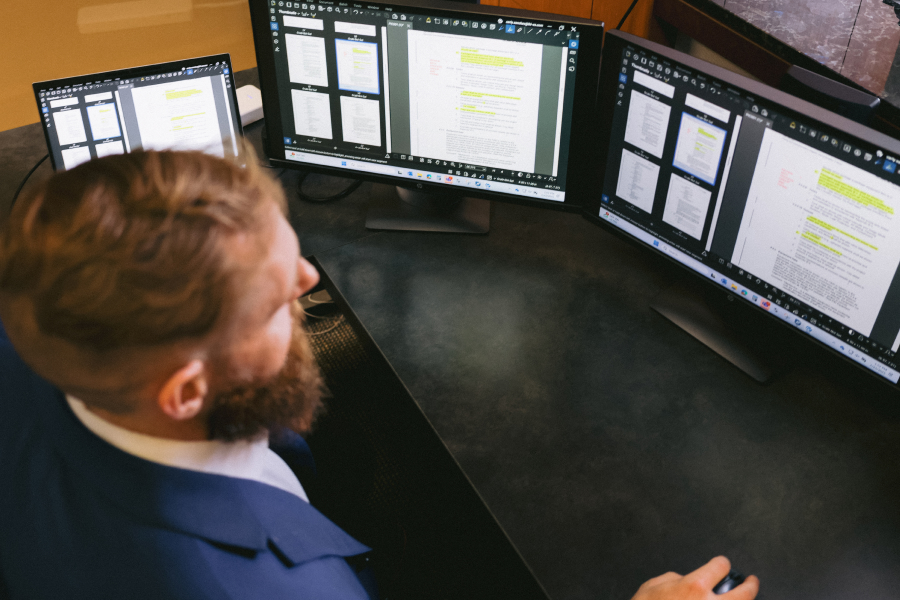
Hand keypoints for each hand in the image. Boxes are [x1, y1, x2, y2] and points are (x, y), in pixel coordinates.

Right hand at [631, 556, 758, 599]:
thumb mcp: (654, 585)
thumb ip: (674, 578)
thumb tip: (684, 579)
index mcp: (695, 586)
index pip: (720, 567)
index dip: (722, 564)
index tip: (722, 565)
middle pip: (744, 593)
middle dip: (750, 586)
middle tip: (752, 582)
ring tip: (746, 599)